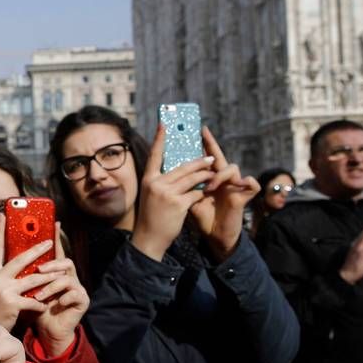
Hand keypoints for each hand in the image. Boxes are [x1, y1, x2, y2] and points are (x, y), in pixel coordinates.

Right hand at [0, 213, 56, 330]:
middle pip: (20, 259)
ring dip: (49, 276)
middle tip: (49, 242)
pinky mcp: (12, 304)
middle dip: (37, 250)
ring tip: (61, 272)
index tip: (3, 214)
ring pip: (33, 278)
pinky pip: (34, 300)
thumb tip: (17, 259)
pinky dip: (42, 302)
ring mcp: (2, 290)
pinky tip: (47, 303)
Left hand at [31, 223, 89, 356]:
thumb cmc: (35, 307)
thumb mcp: (26, 288)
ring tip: (38, 296)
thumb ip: (23, 272)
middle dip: (51, 265)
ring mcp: (77, 287)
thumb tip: (5, 252)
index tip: (55, 222)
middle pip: (64, 261)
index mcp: (55, 271)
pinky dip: (62, 298)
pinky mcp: (82, 300)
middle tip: (38, 269)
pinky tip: (55, 304)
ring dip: (51, 287)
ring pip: (67, 278)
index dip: (56, 237)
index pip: (56, 251)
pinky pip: (75, 294)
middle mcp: (68, 276)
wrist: (48, 331)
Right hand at [131, 124, 214, 260]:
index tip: (165, 124)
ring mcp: (167, 193)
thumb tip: (179, 171)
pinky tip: (205, 195)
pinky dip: (202, 194)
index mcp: (148, 179)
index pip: (154, 155)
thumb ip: (162, 182)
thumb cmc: (151, 217)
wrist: (149, 239)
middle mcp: (156, 183)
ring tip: (214, 174)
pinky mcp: (178, 203)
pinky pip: (196, 194)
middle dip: (199, 162)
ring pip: (192, 179)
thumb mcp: (151, 196)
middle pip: (182, 167)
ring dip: (206, 176)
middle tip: (211, 158)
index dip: (159, 139)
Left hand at [189, 127, 260, 260]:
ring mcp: (234, 186)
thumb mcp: (189, 200)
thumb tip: (167, 173)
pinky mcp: (244, 196)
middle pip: (219, 156)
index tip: (197, 128)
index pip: (204, 158)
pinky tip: (239, 185)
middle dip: (211, 144)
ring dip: (220, 175)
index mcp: (209, 178)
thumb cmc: (203, 217)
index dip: (203, 143)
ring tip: (209, 188)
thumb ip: (183, 186)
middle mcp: (222, 179)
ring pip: (232, 167)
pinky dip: (247, 182)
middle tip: (203, 131)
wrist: (215, 235)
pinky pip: (251, 183)